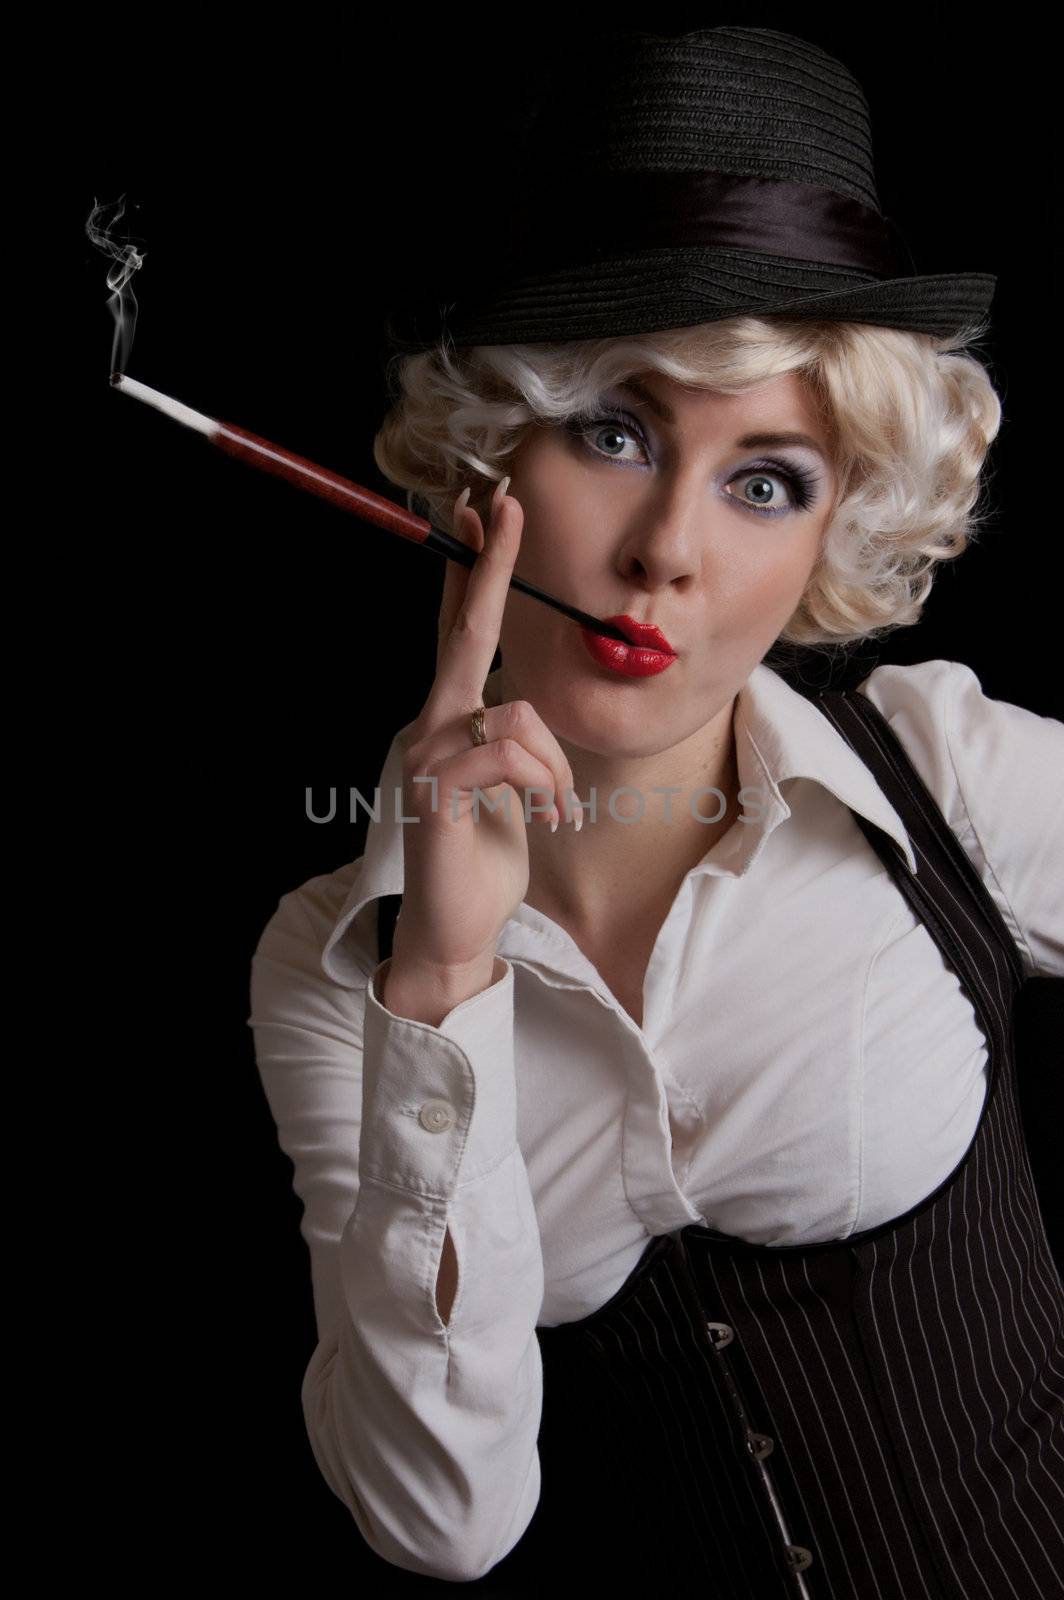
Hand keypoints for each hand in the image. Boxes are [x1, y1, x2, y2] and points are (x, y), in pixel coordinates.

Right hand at [392, 476, 579, 981]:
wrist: (458, 928)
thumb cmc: (486, 858)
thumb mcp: (514, 789)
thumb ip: (513, 742)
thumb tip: (525, 711)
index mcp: (453, 720)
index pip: (460, 632)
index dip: (472, 573)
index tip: (484, 514)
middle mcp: (432, 724)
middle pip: (467, 631)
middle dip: (489, 565)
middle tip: (501, 502)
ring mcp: (429, 754)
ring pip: (520, 714)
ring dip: (557, 769)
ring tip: (556, 811)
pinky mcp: (439, 789)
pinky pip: (513, 754)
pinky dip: (546, 788)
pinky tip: (547, 821)